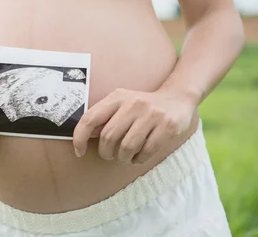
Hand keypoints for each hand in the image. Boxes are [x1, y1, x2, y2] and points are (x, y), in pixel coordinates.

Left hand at [73, 88, 194, 163]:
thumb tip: (83, 137)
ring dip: (123, 158)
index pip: (90, 118)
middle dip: (106, 153)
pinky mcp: (167, 126)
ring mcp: (151, 114)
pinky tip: (139, 155)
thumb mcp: (121, 105)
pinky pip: (145, 152)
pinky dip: (138, 159)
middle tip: (111, 155)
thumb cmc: (142, 108)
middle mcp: (133, 103)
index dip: (80, 137)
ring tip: (126, 156)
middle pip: (108, 137)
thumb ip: (103, 118)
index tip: (79, 151)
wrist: (177, 99)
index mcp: (117, 97)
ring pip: (126, 147)